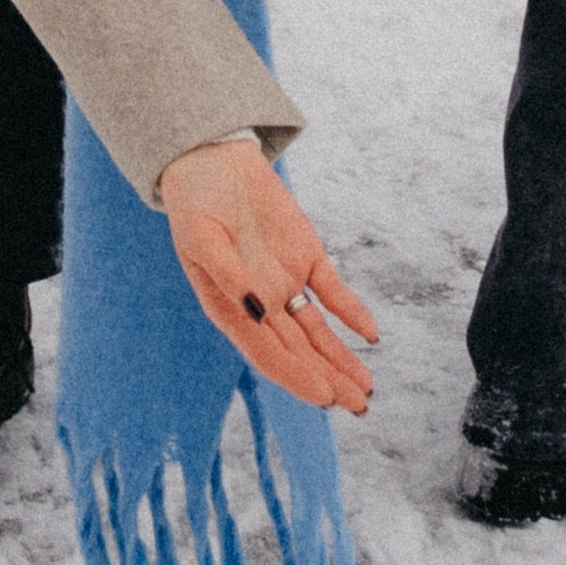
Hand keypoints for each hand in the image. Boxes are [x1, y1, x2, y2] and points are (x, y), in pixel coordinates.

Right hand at [156, 138, 378, 412]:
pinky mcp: (307, 256)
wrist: (213, 158)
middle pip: (300, 352)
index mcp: (231, 311)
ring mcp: (286, 282)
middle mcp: (261, 306)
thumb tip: (257, 310)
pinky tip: (370, 334)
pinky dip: (351, 312)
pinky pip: (332, 291)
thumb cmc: (195, 202)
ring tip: (367, 388)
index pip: (268, 355)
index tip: (325, 396)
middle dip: (330, 379)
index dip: (297, 377)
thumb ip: (227, 274)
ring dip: (342, 358)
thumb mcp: (201, 237)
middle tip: (360, 405)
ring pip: (319, 331)